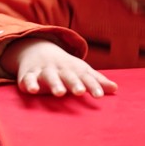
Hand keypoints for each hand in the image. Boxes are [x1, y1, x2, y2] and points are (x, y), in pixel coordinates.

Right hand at [2, 39, 117, 97]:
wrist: (36, 49)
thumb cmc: (65, 66)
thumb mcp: (81, 71)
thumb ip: (97, 81)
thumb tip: (116, 89)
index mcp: (74, 69)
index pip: (86, 77)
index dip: (93, 86)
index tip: (99, 96)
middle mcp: (60, 69)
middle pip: (68, 75)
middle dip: (74, 83)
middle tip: (80, 92)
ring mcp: (44, 71)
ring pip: (50, 76)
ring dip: (55, 84)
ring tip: (60, 93)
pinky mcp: (29, 75)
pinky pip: (28, 79)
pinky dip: (30, 83)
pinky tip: (33, 90)